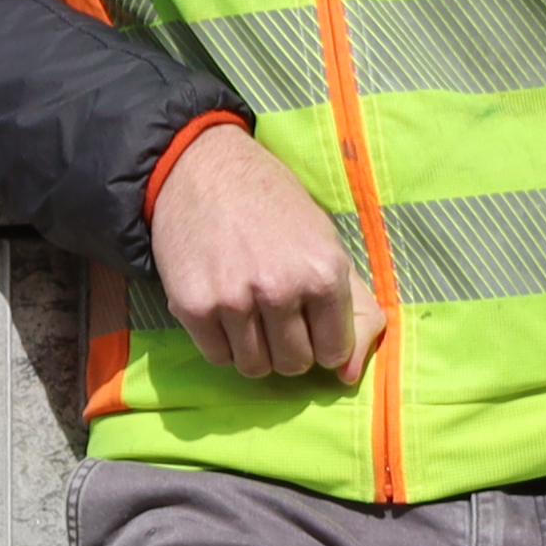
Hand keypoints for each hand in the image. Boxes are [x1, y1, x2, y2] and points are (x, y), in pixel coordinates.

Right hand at [146, 123, 372, 386]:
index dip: (322, 340)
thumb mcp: (325, 241)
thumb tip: (347, 377)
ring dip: (254, 349)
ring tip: (248, 311)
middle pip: (294, 364)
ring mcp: (234, 300)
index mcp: (323, 272)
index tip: (309, 321)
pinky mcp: (194, 306)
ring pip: (255, 367)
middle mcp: (280, 288)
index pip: (334, 351)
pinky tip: (222, 309)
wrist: (203, 168)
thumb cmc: (272, 204)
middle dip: (288, 347)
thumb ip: (351, 308)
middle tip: (275, 314)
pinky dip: (222, 343)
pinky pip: (217, 356)